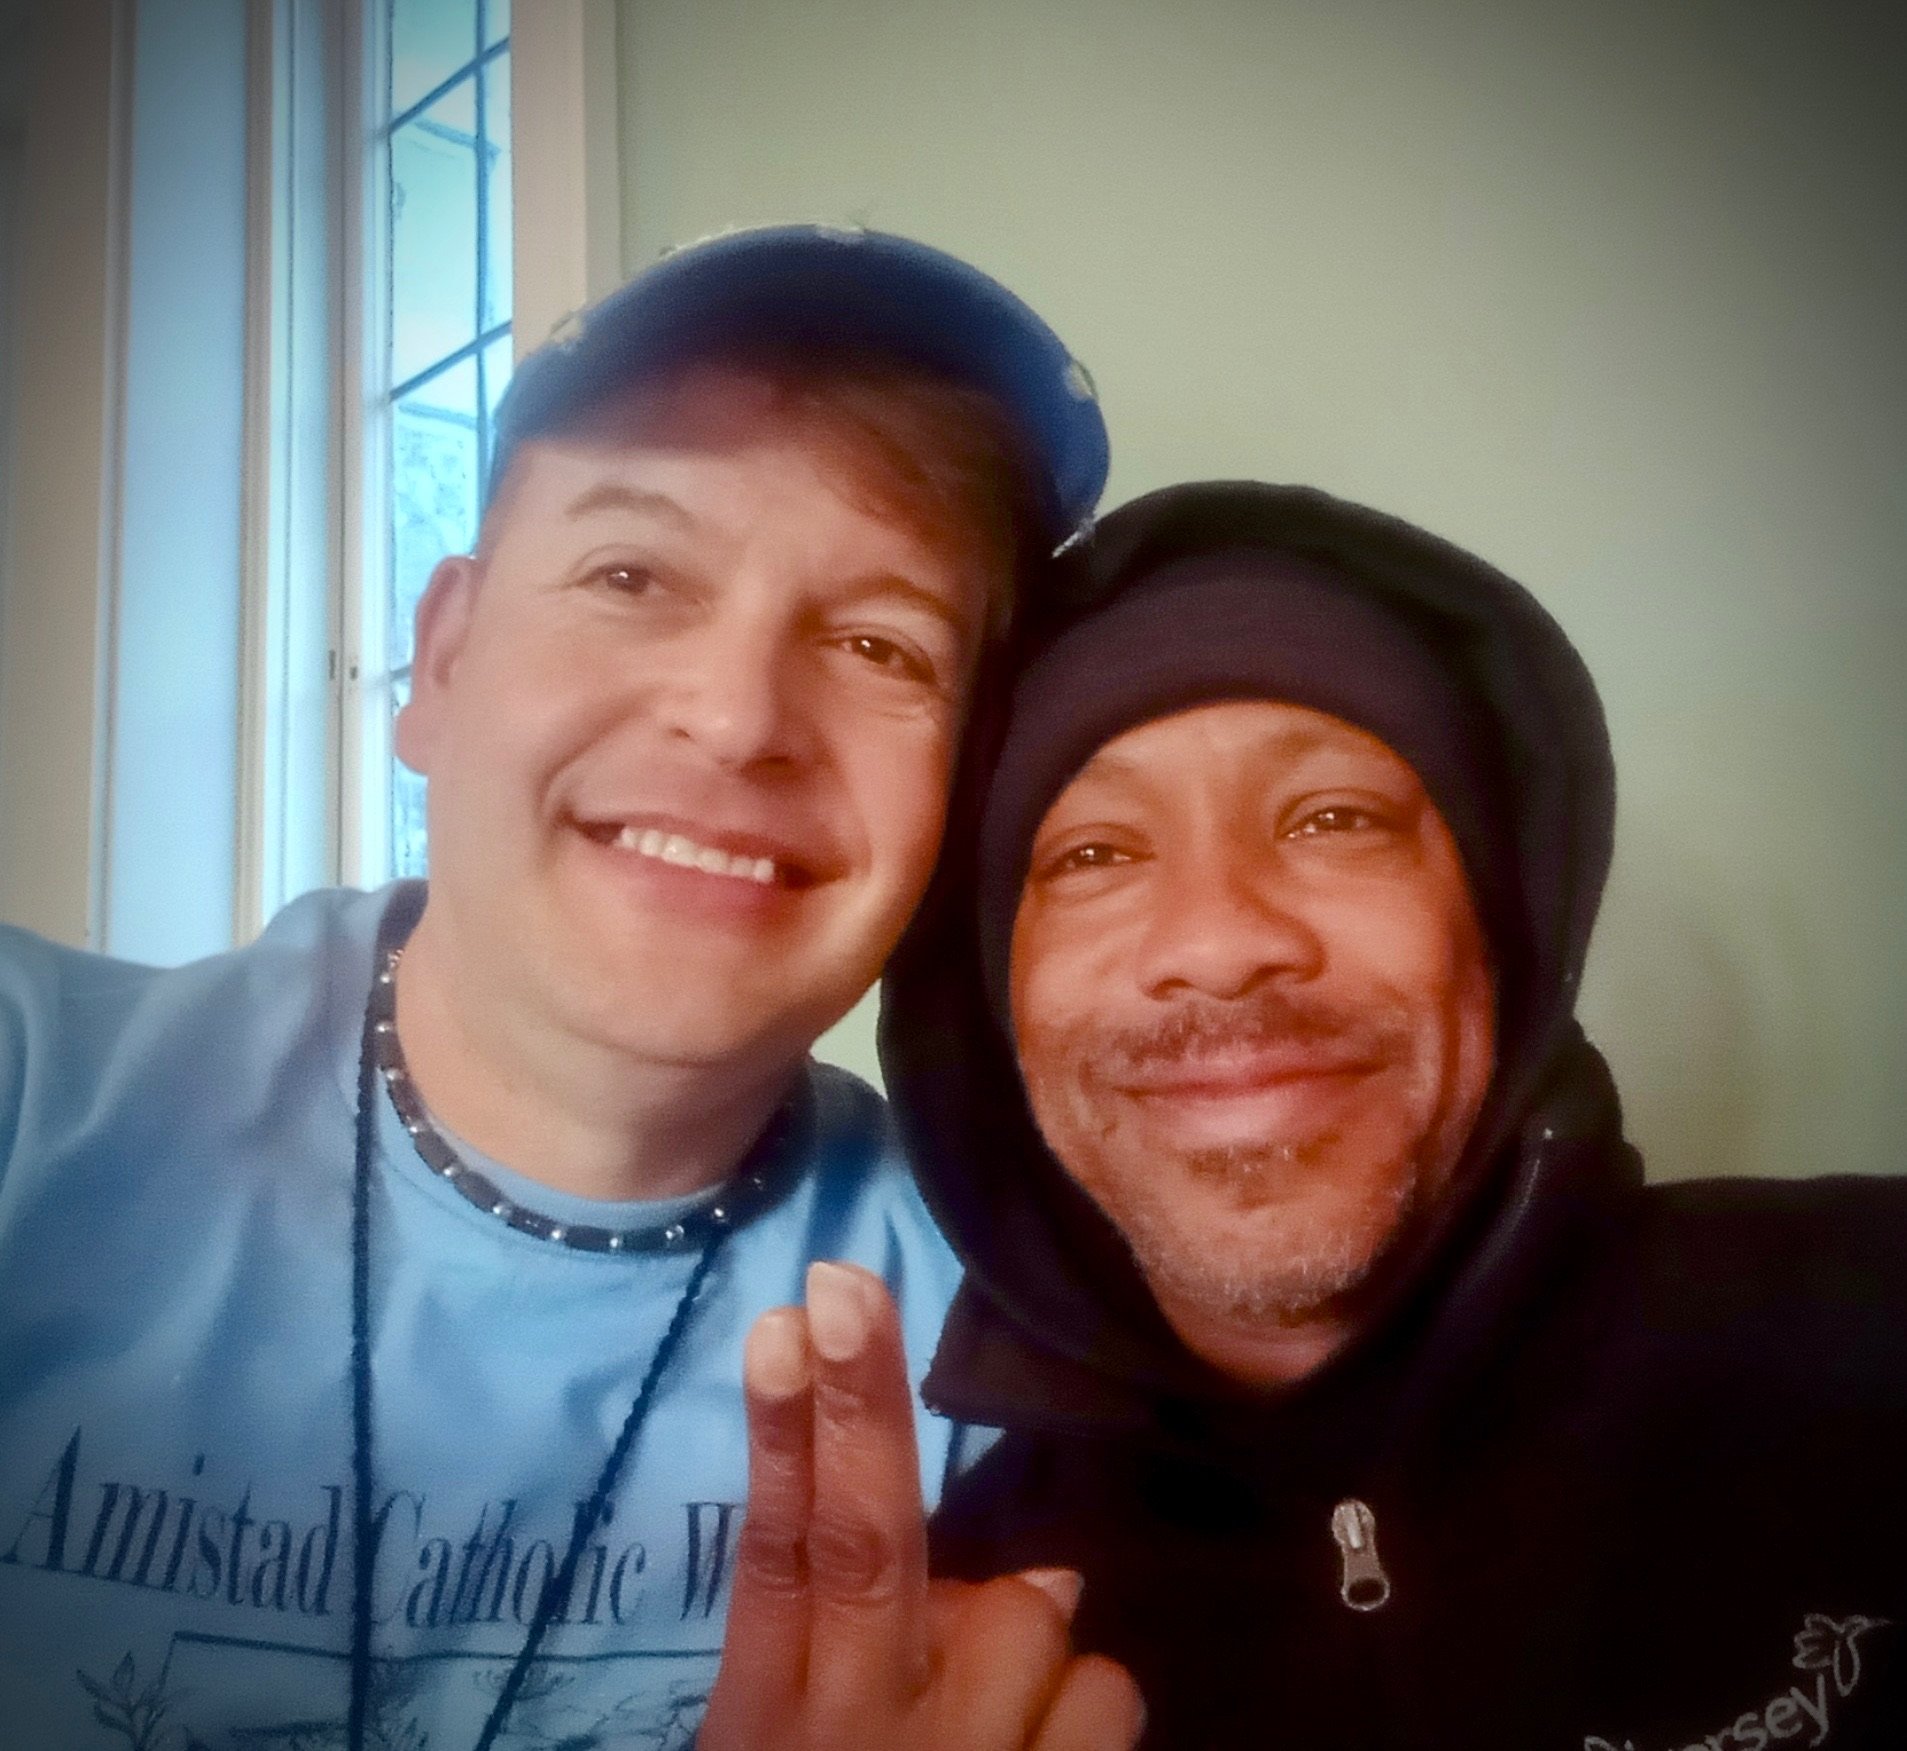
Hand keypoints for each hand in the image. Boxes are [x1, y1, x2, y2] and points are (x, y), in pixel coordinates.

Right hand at [698, 1261, 1143, 1750]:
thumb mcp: (788, 1743)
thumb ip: (850, 1649)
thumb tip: (990, 1566)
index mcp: (769, 1712)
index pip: (775, 1550)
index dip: (782, 1433)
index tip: (783, 1322)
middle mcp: (855, 1720)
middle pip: (865, 1540)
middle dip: (860, 1406)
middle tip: (848, 1284)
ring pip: (1029, 1608)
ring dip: (1026, 1635)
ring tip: (994, 1704)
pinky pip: (1104, 1690)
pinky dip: (1085, 1704)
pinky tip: (1044, 1743)